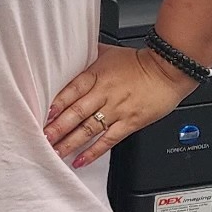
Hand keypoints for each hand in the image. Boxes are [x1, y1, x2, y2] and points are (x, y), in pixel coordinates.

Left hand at [45, 45, 193, 168]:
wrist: (168, 70)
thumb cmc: (139, 61)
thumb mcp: (108, 52)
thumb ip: (88, 55)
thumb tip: (71, 51)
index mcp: (96, 75)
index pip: (71, 91)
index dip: (57, 104)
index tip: (44, 115)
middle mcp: (104, 94)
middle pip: (76, 113)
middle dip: (57, 128)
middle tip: (43, 138)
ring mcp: (116, 110)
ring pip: (88, 129)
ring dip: (70, 142)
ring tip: (55, 152)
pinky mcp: (129, 123)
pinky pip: (108, 140)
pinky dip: (93, 152)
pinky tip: (80, 160)